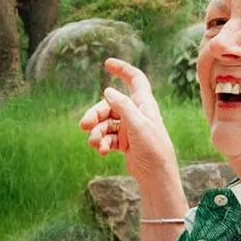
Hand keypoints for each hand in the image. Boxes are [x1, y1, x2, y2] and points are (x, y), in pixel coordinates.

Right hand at [79, 59, 177, 185]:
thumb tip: (107, 91)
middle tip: (84, 126)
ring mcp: (130, 128)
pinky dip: (103, 143)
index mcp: (144, 104)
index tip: (107, 63)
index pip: (135, 79)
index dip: (122, 69)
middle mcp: (136, 113)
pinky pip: (108, 137)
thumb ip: (122, 106)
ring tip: (95, 144)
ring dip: (98, 132)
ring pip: (106, 123)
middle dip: (95, 115)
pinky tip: (103, 151)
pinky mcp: (125, 142)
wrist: (157, 176)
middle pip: (110, 106)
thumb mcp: (137, 125)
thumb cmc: (153, 149)